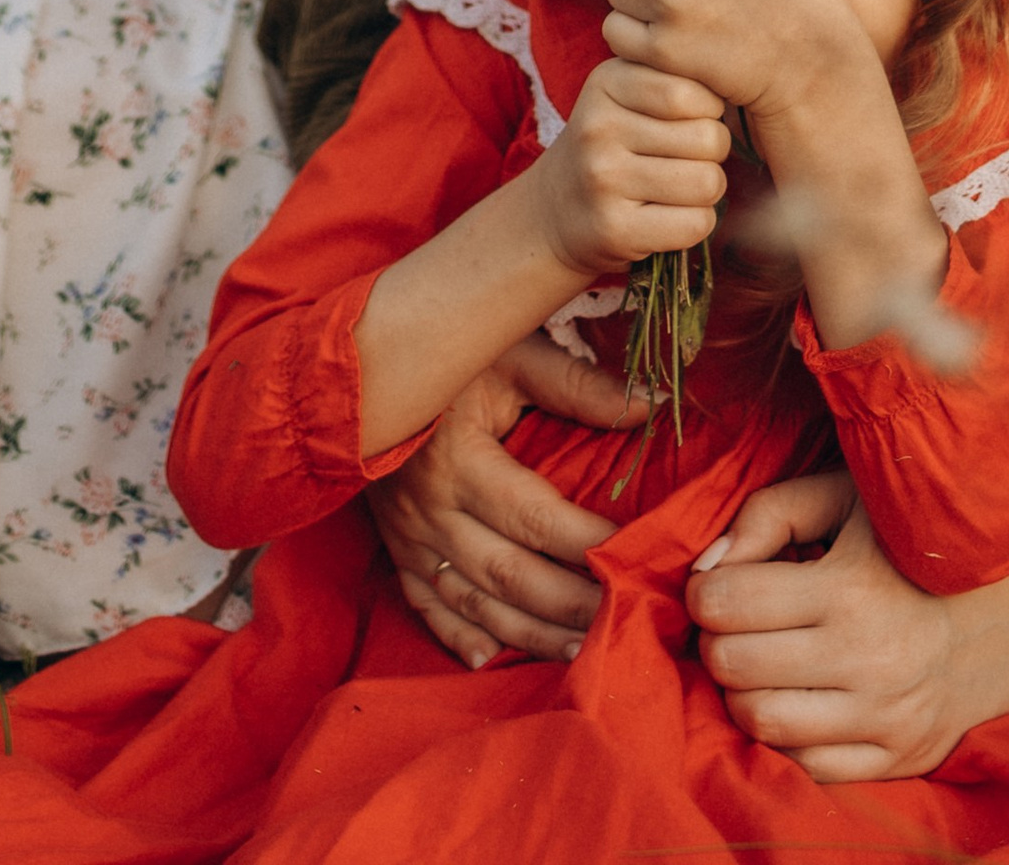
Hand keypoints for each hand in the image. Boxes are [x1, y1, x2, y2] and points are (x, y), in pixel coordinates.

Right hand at [370, 335, 645, 665]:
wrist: (358, 365)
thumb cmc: (446, 349)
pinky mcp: (393, 547)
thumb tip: (650, 406)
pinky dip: (456, 637)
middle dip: (569, 603)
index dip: (586, 542)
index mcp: (458, 459)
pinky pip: (423, 604)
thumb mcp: (510, 353)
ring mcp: (406, 535)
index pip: (535, 517)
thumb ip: (577, 385)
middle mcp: (429, 508)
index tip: (634, 555)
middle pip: (508, 574)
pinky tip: (490, 659)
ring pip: (472, 602)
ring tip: (581, 651)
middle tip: (622, 618)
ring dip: (528, 633)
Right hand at [533, 55, 727, 281]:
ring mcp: (604, 179)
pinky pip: (694, 224)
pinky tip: (672, 216)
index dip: (708, 110)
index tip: (691, 120)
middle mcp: (599, 127)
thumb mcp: (627, 95)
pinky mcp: (614, 228)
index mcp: (607, 82)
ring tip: (682, 187)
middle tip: (688, 159)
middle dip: (713, 152)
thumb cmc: (612, 145)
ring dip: (708, 190)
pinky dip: (696, 223)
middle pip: (708, 137)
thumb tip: (734, 82)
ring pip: (707, 182)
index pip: (690, 92)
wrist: (554, 210)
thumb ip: (674, 79)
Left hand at [686, 474, 1008, 780]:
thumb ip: (770, 515)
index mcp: (851, 588)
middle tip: (732, 624)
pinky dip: (785, 737)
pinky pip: (808, 766)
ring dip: (742, 693)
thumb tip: (709, 568)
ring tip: (760, 662)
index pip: (727, 603)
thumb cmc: (916, 542)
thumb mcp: (850, 498)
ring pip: (762, 724)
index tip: (718, 584)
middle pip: (734, 667)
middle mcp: (867, 660)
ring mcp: (885, 719)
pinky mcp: (900, 759)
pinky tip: (796, 698)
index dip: (706, 591)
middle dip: (716, 640)